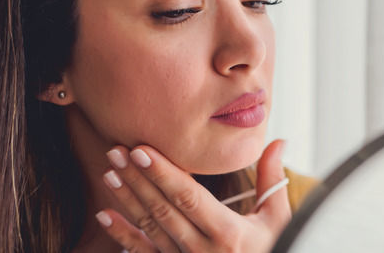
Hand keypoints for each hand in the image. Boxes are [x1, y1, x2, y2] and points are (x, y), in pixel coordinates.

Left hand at [97, 140, 291, 252]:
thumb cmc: (274, 248)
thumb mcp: (278, 219)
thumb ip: (272, 179)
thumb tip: (277, 141)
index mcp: (229, 234)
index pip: (189, 197)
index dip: (164, 173)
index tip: (142, 150)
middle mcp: (204, 251)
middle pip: (164, 209)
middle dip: (138, 178)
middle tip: (117, 150)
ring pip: (150, 228)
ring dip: (127, 200)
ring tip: (110, 172)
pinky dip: (122, 235)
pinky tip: (104, 216)